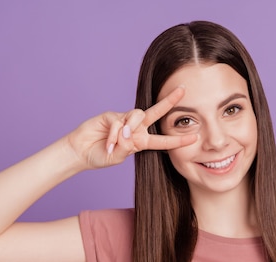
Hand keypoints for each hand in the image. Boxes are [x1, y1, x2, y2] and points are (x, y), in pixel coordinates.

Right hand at [65, 87, 197, 168]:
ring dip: (128, 130)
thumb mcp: (116, 157)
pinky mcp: (111, 115)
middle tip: (183, 90)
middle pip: (156, 112)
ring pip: (137, 116)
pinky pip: (119, 121)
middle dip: (169, 101)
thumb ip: (125, 147)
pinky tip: (108, 142)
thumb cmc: (100, 156)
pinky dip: (114, 134)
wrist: (80, 152)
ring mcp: (123, 120)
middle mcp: (135, 129)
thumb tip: (128, 132)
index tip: (195, 137)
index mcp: (140, 142)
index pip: (162, 140)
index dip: (178, 140)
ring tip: (116, 143)